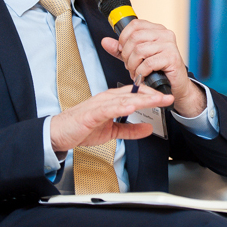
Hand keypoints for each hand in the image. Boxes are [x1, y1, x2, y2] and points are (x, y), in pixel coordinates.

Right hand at [49, 85, 172, 151]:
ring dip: (142, 99)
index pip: (135, 94)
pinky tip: (132, 107)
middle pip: (133, 93)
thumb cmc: (81, 128)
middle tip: (169, 96)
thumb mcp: (112, 131)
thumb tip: (148, 129)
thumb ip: (130, 129)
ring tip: (157, 99)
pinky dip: (121, 107)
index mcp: (112, 100)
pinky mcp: (92, 113)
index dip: (152, 95)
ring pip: (124, 99)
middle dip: (152, 95)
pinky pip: (109, 109)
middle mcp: (107, 98)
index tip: (167, 97)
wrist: (58, 133)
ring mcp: (100, 104)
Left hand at [102, 20, 206, 117]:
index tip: (123, 50)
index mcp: (157, 29)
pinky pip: (148, 63)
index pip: (135, 24)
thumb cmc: (158, 70)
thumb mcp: (136, 57)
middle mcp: (165, 34)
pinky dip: (141, 72)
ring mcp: (169, 45)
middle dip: (127, 54)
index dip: (124, 37)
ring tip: (135, 72)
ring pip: (139, 50)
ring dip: (133, 65)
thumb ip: (121, 49)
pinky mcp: (172, 58)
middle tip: (129, 65)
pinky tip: (143, 76)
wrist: (175, 85)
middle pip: (135, 37)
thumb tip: (105, 41)